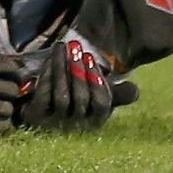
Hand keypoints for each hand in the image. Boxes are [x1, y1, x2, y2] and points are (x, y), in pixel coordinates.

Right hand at [0, 53, 25, 134]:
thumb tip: (17, 62)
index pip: (9, 67)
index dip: (14, 74)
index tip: (11, 79)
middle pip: (13, 89)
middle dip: (9, 95)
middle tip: (1, 97)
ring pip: (9, 108)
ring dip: (4, 111)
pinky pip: (5, 125)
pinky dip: (2, 125)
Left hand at [16, 41, 133, 131]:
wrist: (39, 118)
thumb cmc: (75, 105)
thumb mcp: (96, 101)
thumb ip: (116, 95)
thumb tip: (135, 89)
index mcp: (95, 121)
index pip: (101, 104)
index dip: (97, 81)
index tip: (90, 57)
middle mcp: (77, 125)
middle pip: (81, 98)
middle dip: (79, 71)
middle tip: (76, 48)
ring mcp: (56, 122)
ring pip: (62, 94)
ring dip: (62, 68)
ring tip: (62, 47)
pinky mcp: (36, 116)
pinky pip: (44, 94)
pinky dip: (47, 75)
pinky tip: (49, 59)